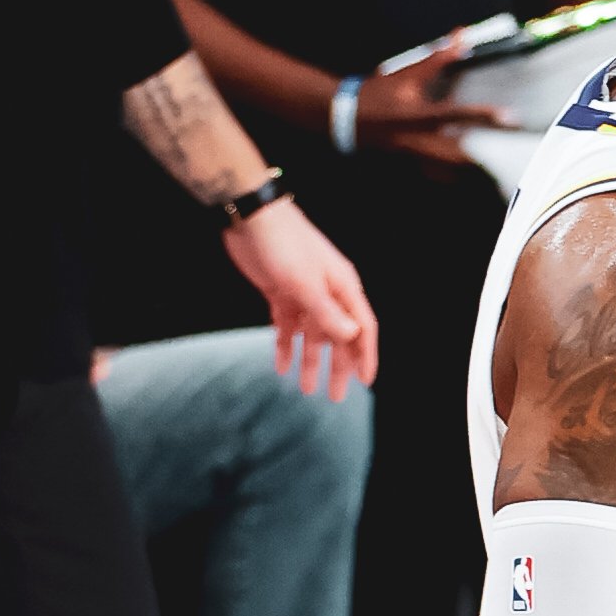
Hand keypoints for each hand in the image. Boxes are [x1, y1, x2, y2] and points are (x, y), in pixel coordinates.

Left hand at [223, 192, 377, 395]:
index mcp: (342, 287)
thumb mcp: (306, 284)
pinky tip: (281, 367)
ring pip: (312, 335)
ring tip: (306, 390)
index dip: (365, 355)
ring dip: (310, 361)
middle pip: (338, 336)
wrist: (251, 218)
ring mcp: (304, 292)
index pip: (362, 328)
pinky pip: (287, 326)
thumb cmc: (284, 245)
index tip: (364, 382)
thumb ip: (327, 313)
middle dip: (337, 367)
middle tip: (334, 398)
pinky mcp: (280, 292)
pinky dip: (286, 346)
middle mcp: (327, 292)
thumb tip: (351, 338)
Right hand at [354, 33, 509, 164]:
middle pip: (457, 154)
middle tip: (507, 153)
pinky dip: (451, 174)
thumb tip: (461, 37)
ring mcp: (412, 154)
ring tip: (493, 167)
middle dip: (482, 156)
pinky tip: (464, 174)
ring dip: (470, 168)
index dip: (483, 115)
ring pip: (447, 169)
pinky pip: (435, 173)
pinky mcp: (408, 162)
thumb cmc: (378, 94)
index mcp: (418, 114)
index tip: (508, 118)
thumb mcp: (408, 74)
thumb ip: (438, 59)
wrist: (346, 118)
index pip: (457, 115)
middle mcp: (417, 139)